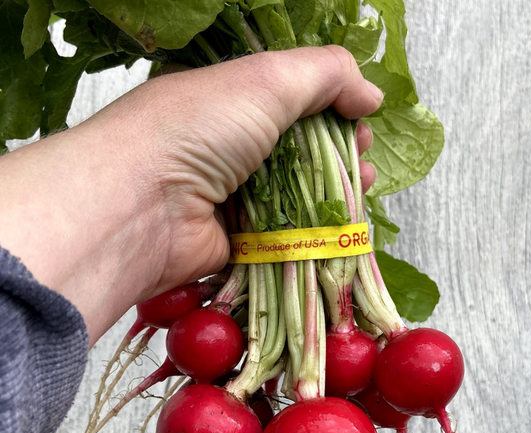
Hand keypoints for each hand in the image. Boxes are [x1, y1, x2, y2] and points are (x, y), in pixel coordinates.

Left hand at [0, 46, 380, 344]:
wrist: (142, 209)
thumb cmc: (195, 132)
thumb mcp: (266, 79)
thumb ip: (326, 74)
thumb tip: (370, 94)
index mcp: (231, 103)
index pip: (293, 103)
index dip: (332, 111)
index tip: (359, 122)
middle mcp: (230, 149)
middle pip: (299, 153)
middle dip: (339, 155)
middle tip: (361, 160)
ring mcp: (232, 197)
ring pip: (297, 197)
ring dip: (333, 195)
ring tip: (361, 189)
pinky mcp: (236, 241)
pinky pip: (284, 236)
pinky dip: (312, 233)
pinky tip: (337, 229)